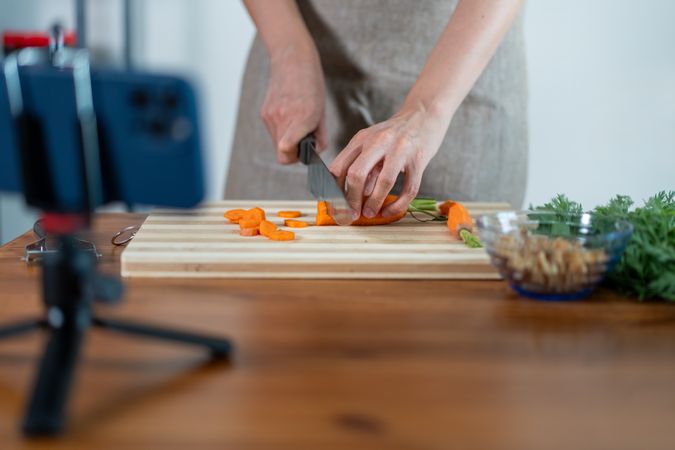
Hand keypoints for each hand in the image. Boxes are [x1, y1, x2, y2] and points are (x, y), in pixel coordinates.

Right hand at [260, 47, 326, 163]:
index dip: (294, 157)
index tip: (302, 152)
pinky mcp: (264, 113)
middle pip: (282, 152)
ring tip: (297, 122)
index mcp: (301, 118)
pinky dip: (281, 129)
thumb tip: (313, 154)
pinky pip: (273, 131)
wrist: (293, 60)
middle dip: (294, 151)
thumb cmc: (312, 86)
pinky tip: (289, 114)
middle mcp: (283, 118)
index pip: (286, 150)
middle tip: (304, 139)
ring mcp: (270, 115)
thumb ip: (319, 137)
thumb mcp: (322, 113)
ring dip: (287, 139)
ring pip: (277, 142)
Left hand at [329, 102, 448, 218]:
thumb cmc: (395, 134)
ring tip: (371, 214)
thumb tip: (354, 197)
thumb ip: (364, 168)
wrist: (424, 113)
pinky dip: (398, 205)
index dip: (333, 192)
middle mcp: (379, 142)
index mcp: (362, 139)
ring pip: (384, 182)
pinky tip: (391, 211)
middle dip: (351, 200)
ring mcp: (400, 149)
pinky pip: (409, 188)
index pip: (338, 168)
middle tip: (352, 215)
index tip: (336, 207)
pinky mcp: (419, 159)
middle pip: (356, 174)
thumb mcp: (373, 145)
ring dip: (374, 203)